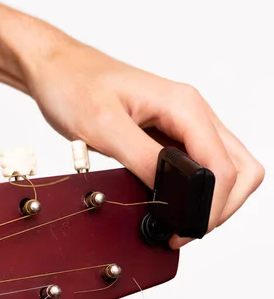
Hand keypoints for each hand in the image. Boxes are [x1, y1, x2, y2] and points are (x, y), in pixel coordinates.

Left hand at [22, 35, 264, 248]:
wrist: (57, 69)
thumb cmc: (74, 86)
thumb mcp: (104, 127)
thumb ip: (143, 160)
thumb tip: (171, 195)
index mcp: (184, 106)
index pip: (223, 166)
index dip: (211, 206)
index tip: (184, 230)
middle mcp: (193, 112)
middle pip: (241, 168)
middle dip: (223, 205)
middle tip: (188, 229)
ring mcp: (185, 123)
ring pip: (227, 167)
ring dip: (215, 199)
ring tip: (183, 221)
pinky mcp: (172, 132)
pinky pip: (201, 164)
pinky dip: (197, 190)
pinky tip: (174, 203)